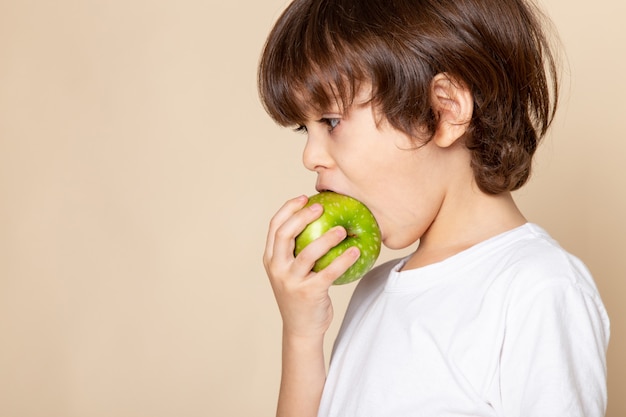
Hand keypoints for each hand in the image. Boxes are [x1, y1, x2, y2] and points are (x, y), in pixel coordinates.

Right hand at [263, 195, 359, 337]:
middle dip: (302, 216)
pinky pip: (329, 272)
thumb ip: (297, 250)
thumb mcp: (292, 271)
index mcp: (271, 259)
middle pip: (285, 234)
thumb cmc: (301, 294)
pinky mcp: (309, 293)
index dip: (288, 208)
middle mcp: (277, 268)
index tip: (304, 197)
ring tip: (342, 229)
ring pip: (308, 254)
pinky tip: (356, 251)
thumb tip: (322, 220)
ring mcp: (291, 282)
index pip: (275, 226)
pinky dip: (343, 260)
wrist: (301, 329)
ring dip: (326, 238)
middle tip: (321, 207)